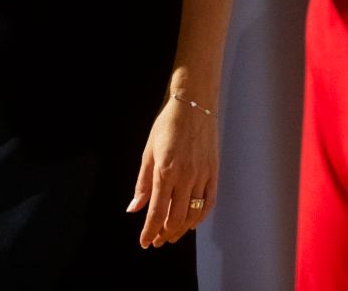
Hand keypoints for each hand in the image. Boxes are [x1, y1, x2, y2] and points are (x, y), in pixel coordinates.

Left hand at [129, 96, 218, 246]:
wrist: (194, 103)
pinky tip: (191, 222)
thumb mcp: (148, 151)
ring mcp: (202, 175)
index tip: (144, 243)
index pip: (156, 212)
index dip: (149, 231)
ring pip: (193, 214)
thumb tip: (133, 208)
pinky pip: (209, 202)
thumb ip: (142, 183)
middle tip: (157, 240)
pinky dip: (200, 216)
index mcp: (165, 171)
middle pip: (176, 218)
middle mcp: (185, 176)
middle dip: (164, 234)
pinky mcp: (214, 172)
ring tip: (171, 234)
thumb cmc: (167, 124)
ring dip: (181, 229)